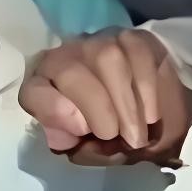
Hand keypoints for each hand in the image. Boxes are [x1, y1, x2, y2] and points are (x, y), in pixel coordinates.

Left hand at [18, 28, 191, 167]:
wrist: (158, 123)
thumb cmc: (118, 137)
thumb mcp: (98, 153)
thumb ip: (84, 149)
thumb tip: (72, 140)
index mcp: (48, 86)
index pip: (33, 91)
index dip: (53, 110)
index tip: (81, 130)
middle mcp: (68, 56)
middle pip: (69, 71)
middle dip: (98, 110)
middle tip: (118, 138)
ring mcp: (101, 41)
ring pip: (106, 58)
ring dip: (126, 104)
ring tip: (137, 134)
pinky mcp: (134, 37)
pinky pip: (137, 53)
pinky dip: (146, 90)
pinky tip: (151, 115)